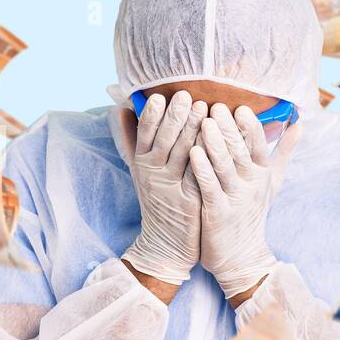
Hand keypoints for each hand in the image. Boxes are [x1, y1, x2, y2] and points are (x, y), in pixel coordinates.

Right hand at [120, 92, 207, 289]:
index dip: (150, 115)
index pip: (143, 134)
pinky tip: (218, 140)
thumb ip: (132, 140)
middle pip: (164, 140)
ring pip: (183, 153)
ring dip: (193, 129)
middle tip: (187, 95)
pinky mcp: (190, 200)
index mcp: (141, 163)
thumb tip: (121, 107)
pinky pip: (200, 173)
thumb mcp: (140, 171)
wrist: (165, 243)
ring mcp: (172, 187)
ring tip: (205, 109)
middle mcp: (154, 174)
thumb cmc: (157, 201)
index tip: (159, 96)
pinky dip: (208, 155)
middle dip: (175, 116)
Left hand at [189, 103, 302, 300]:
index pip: (259, 145)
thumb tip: (299, 124)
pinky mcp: (217, 212)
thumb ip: (283, 151)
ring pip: (224, 167)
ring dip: (214, 144)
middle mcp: (251, 184)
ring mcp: (235, 199)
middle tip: (216, 107)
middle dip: (229, 129)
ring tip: (204, 124)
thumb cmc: (253, 212)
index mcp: (262, 174)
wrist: (242, 255)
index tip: (241, 108)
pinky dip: (202, 169)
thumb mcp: (271, 182)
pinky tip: (192, 153)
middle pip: (241, 151)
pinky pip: (209, 186)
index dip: (251, 127)